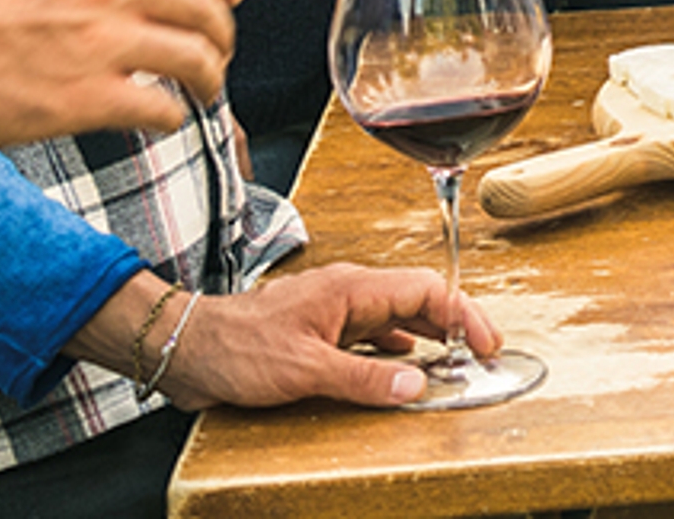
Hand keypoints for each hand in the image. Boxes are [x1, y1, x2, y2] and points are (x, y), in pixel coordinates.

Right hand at [0, 0, 246, 143]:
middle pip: (205, 7)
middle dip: (222, 32)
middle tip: (217, 50)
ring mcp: (101, 43)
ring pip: (195, 59)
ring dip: (208, 77)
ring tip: (201, 89)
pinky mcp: (86, 99)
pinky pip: (161, 109)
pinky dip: (171, 116)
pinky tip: (161, 118)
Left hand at [146, 265, 503, 411]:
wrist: (187, 348)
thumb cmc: (237, 348)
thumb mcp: (306, 369)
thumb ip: (365, 378)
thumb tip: (418, 385)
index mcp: (352, 289)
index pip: (426, 290)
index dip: (463, 314)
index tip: (486, 343)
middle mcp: (348, 294)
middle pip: (417, 300)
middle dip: (454, 325)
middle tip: (481, 356)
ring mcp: (333, 311)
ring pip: (396, 317)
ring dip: (427, 338)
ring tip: (452, 363)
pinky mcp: (318, 332)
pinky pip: (372, 335)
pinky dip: (396, 350)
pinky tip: (401, 368)